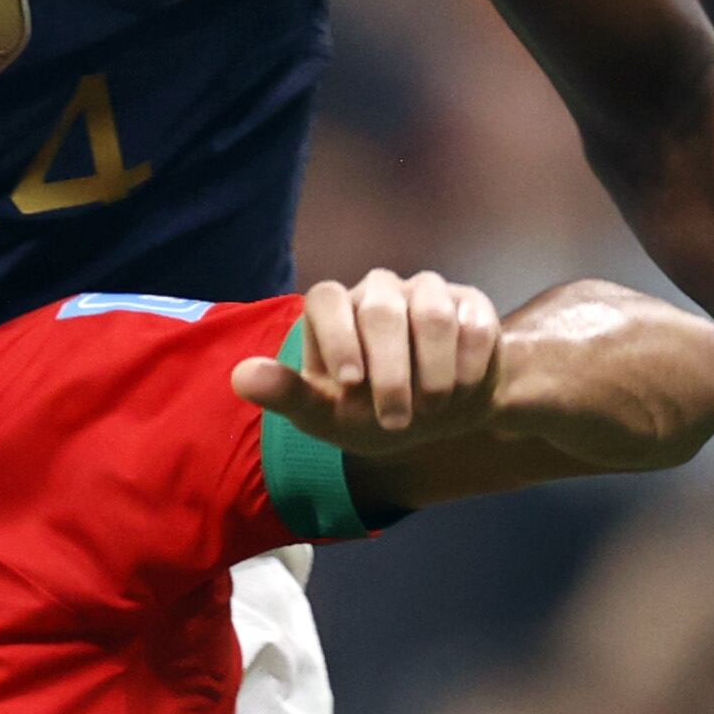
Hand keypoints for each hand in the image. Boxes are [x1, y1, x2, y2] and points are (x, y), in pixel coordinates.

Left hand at [230, 270, 502, 454]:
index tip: (349, 384)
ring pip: (431, 311)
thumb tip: (240, 377)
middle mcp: (377, 292)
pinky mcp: (470, 304)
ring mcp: (427, 292)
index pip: (325, 298)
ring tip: (431, 408)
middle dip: (390, 373)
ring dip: (432, 370)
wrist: (441, 418)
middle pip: (380, 308)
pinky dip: (469, 364)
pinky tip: (462, 389)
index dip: (337, 337)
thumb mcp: (326, 416)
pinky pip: (473, 322)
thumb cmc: (372, 415)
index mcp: (335, 311)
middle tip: (395, 421)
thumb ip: (288, 395)